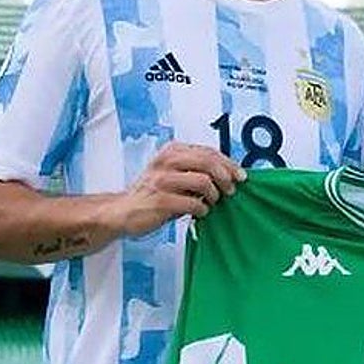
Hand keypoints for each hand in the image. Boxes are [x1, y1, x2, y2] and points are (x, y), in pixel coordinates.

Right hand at [110, 143, 244, 236]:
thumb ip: (197, 170)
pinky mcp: (160, 200)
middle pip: (208, 162)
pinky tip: (199, 212)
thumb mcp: (175, 174)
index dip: (229, 164)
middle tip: (231, 190)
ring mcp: (161, 180)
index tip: (240, 176)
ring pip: (203, 181)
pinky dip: (201, 209)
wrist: (122, 211)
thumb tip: (230, 174)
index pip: (208, 151)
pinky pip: (192, 203)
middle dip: (225, 177)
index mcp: (172, 151)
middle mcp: (166, 161)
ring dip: (214, 195)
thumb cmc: (154, 193)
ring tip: (212, 202)